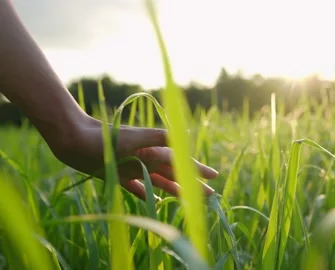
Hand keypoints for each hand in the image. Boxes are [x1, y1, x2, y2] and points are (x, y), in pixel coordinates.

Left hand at [50, 115, 217, 200]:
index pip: (181, 162)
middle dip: (191, 183)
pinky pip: (138, 188)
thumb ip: (158, 137)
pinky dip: (147, 194)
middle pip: (174, 174)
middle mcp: (147, 159)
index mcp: (153, 151)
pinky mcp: (119, 175)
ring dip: (174, 189)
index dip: (197, 170)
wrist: (75, 139)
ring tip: (187, 198)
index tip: (214, 176)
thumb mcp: (133, 138)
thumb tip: (184, 136)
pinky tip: (154, 200)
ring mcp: (134, 168)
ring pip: (159, 181)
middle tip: (209, 194)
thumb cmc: (105, 138)